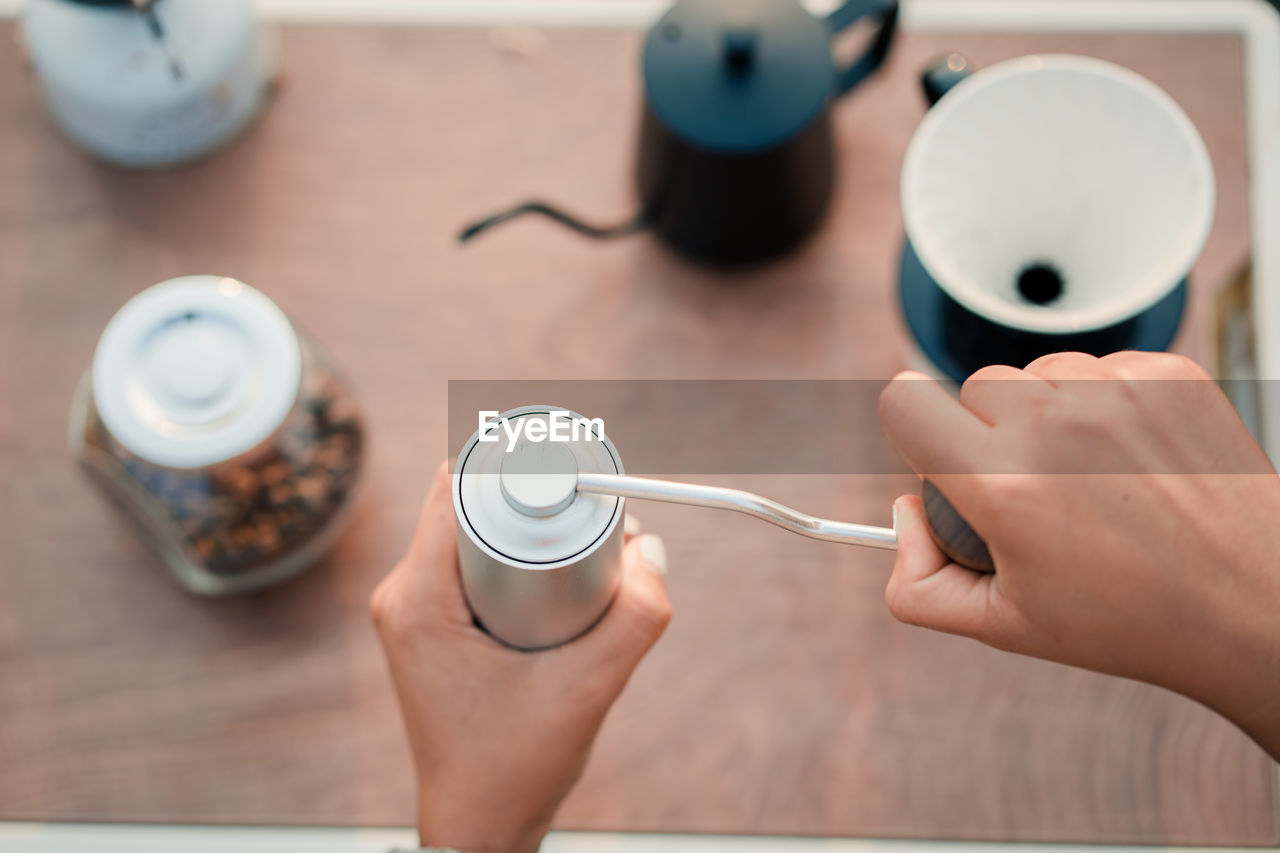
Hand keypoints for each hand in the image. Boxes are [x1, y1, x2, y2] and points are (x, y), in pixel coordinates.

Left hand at [371, 462, 671, 852]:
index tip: (567, 465)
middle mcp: (402, 597)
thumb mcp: (590, 688)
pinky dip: (512, 558)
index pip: (455, 489)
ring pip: (470, 535)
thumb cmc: (515, 767)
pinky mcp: (429, 628)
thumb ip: (636, 617)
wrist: (478, 826)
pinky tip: (557, 576)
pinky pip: (468, 565)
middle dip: (531, 498)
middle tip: (592, 511)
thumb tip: (652, 549)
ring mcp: (412, 613)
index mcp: (418, 599)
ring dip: (523, 529)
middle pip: (466, 507)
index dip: (511, 464)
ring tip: (584, 546)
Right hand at [879, 351, 1279, 758]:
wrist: (1258, 606)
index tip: (936, 450)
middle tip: (1032, 490)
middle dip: (988, 431)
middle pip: (974, 386)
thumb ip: (917, 584)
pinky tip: (1131, 458)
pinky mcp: (1167, 374)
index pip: (905, 404)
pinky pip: (1100, 367)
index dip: (912, 427)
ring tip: (1090, 477)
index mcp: (1006, 487)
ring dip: (1047, 412)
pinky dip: (1104, 404)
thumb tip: (905, 512)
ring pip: (1039, 372)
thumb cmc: (1134, 621)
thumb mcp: (1004, 627)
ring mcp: (1118, 391)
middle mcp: (1058, 425)